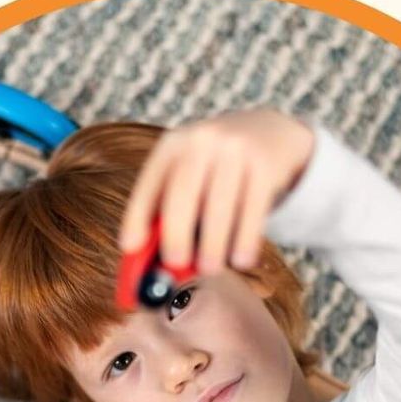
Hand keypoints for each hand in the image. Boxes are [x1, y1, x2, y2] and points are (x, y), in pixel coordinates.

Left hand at [118, 109, 317, 275]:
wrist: (270, 132)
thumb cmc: (218, 166)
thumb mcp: (190, 170)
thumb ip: (170, 206)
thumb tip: (150, 258)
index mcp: (173, 144)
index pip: (149, 183)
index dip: (136, 216)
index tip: (130, 247)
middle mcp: (201, 140)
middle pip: (182, 192)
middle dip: (176, 233)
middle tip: (175, 265)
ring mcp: (235, 150)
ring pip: (219, 206)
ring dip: (213, 244)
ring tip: (210, 269)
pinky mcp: (265, 165)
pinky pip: (252, 210)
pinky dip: (245, 240)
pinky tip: (241, 261)